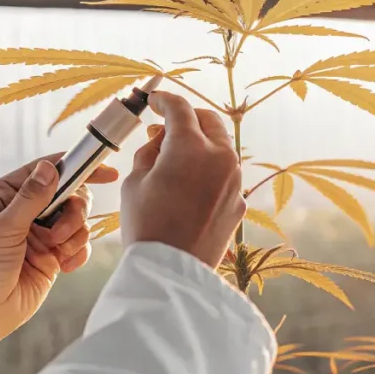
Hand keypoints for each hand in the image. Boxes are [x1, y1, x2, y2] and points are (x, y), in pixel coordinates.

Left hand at [0, 154, 117, 356]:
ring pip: (78, 219)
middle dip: (73, 212)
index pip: (45, 171)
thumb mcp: (3, 230)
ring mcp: (40, 233)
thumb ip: (31, 199)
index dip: (76, 167)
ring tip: (56, 251)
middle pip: (69, 194)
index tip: (105, 171)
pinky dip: (77, 253)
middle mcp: (24, 210)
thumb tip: (50, 168)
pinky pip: (79, 244)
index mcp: (4, 195)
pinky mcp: (52, 255)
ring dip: (74, 235)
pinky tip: (63, 266)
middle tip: (60, 233)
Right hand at [120, 91, 244, 266]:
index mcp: (192, 147)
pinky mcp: (239, 204)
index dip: (163, 100)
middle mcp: (221, 158)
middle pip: (209, 121)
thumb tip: (160, 141)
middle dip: (186, 118)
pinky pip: (224, 176)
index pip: (180, 108)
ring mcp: (235, 182)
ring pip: (220, 148)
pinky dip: (208, 171)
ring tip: (173, 159)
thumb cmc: (146, 226)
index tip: (153, 101)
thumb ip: (149, 151)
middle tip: (163, 128)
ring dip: (199, 144)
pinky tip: (188, 186)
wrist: (170, 273)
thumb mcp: (134, 181)